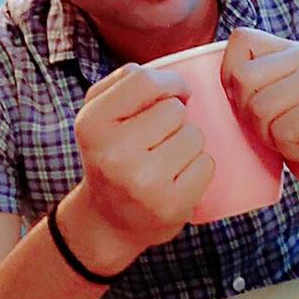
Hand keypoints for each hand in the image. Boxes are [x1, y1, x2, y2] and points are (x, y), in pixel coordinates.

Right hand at [59, 64, 215, 274]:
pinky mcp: (170, 205)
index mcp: (92, 123)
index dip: (170, 82)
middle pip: (174, 109)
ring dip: (187, 144)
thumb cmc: (112, 156)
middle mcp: (114, 153)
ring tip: (165, 160)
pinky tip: (176, 179)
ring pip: (194, 135)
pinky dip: (198, 168)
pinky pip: (206, 164)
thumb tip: (169, 78)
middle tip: (157, 140)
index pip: (144, 80)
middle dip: (175, 119)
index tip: (177, 93)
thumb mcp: (100, 115)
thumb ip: (125, 83)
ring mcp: (143, 182)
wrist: (109, 221)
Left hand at [221, 28, 298, 211]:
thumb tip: (200, 78)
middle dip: (252, 118)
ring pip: (260, 108)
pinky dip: (291, 150)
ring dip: (272, 137)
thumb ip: (244, 84)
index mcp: (292, 49)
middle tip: (284, 128)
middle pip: (243, 79)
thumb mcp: (266, 107)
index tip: (258, 106)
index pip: (239, 40)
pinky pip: (283, 131)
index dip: (233, 81)